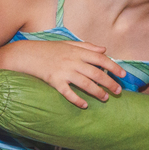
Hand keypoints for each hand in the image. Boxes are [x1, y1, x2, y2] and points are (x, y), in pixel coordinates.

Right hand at [0, 39, 126, 108]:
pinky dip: (77, 99)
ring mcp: (63, 71)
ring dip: (97, 92)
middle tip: (118, 91)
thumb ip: (87, 46)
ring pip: (85, 83)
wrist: (26, 54)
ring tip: (105, 98)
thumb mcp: (68, 43)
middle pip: (96, 73)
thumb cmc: (48, 49)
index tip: (123, 75)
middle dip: (109, 82)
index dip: (113, 67)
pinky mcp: (54, 81)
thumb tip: (104, 49)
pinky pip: (68, 92)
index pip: (100, 59)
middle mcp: (73, 61)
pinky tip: (84, 105)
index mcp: (77, 51)